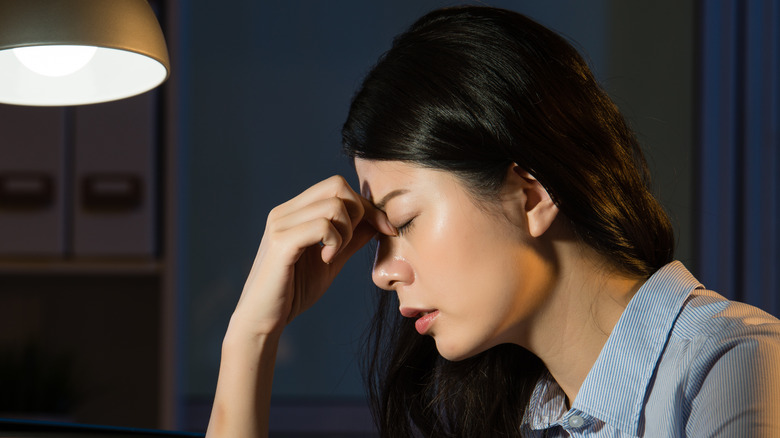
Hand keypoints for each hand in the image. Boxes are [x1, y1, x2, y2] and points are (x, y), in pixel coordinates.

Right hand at [228, 175, 394, 337]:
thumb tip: (378, 220)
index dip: (368, 205)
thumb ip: (351, 239)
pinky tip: (326, 260)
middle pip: (337, 185)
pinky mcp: (281, 242)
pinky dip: (334, 242)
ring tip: (334, 255)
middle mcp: (285, 212)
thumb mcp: (332, 261)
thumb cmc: (294, 292)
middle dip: (360, 213)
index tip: (387, 229)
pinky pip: (322, 226)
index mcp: (295, 212)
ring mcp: (280, 224)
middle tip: (352, 243)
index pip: (338, 186)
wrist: (263, 321)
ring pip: (333, 205)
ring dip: (346, 232)